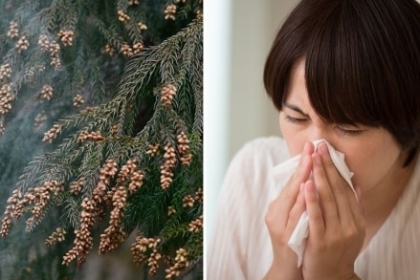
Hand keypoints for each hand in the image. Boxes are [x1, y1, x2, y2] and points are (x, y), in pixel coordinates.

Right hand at [263, 142, 313, 279]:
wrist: (288, 270)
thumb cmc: (294, 242)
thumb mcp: (294, 219)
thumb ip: (300, 201)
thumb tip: (311, 180)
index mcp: (279, 207)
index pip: (292, 181)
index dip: (302, 163)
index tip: (311, 146)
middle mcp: (276, 213)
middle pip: (291, 185)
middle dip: (303, 164)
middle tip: (312, 146)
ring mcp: (279, 224)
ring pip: (292, 197)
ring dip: (302, 177)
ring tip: (310, 160)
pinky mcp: (285, 235)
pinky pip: (295, 215)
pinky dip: (301, 200)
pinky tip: (307, 188)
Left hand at [302, 142, 364, 279]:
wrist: (330, 278)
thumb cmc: (336, 249)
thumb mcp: (349, 228)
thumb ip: (353, 207)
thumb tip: (356, 184)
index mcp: (355, 219)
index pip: (344, 188)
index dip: (335, 168)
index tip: (327, 150)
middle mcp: (349, 225)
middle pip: (336, 190)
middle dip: (326, 166)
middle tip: (318, 146)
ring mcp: (336, 234)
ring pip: (327, 200)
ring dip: (319, 177)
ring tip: (312, 158)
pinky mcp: (322, 242)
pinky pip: (315, 217)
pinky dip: (311, 200)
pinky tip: (306, 184)